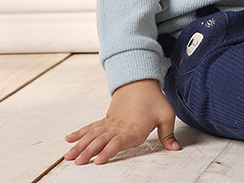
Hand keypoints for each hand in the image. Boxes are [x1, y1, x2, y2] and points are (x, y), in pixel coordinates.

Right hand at [64, 79, 179, 164]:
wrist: (141, 80)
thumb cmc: (154, 99)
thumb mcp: (166, 114)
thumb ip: (168, 134)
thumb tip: (176, 148)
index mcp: (134, 129)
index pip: (119, 142)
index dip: (109, 151)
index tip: (99, 160)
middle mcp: (119, 127)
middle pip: (101, 140)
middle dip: (89, 152)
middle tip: (77, 162)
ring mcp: (111, 123)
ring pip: (93, 135)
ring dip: (80, 145)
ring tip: (68, 156)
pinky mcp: (106, 120)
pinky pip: (91, 127)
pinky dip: (80, 133)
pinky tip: (69, 139)